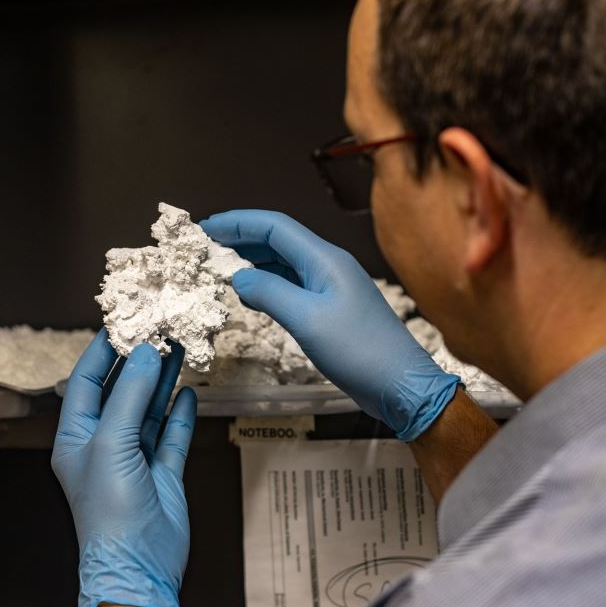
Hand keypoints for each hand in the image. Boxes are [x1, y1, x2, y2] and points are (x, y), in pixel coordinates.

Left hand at [52, 330, 196, 606]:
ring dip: (164, 379)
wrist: (139, 565)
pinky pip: (172, 433)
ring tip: (179, 347)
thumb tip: (145, 353)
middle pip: (122, 390)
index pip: (87, 382)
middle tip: (159, 328)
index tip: (122, 321)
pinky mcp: (162, 471)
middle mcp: (104, 443)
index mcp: (77, 437)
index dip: (103, 351)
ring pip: (150, 408)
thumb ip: (129, 395)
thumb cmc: (110, 511)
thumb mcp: (111, 443)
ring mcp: (135, 457)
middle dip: (140, 360)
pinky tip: (189, 391)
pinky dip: (182, 412)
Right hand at [200, 210, 459, 440]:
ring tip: (221, 265)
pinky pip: (292, 284)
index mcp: (324, 259)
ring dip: (252, 260)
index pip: (274, 226)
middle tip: (206, 245)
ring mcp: (330, 286)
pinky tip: (250, 293)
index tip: (205, 229)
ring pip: (284, 262)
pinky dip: (267, 283)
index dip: (237, 222)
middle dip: (241, 238)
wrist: (400, 383)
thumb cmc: (359, 351)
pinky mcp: (331, 307)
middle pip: (278, 240)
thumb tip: (238, 278)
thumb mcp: (307, 320)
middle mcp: (327, 264)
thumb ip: (269, 293)